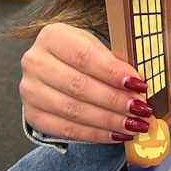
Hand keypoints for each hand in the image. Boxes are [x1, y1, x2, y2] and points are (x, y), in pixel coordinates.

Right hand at [20, 21, 151, 143]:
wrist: (52, 69)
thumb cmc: (80, 55)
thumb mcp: (94, 46)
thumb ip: (113, 61)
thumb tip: (139, 85)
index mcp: (52, 36)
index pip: (84, 55)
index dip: (113, 72)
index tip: (138, 84)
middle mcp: (35, 62)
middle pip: (79, 85)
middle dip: (115, 100)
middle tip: (141, 109)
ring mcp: (30, 90)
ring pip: (73, 110)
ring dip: (108, 121)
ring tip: (134, 125)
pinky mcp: (32, 114)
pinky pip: (66, 130)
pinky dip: (94, 134)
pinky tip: (116, 134)